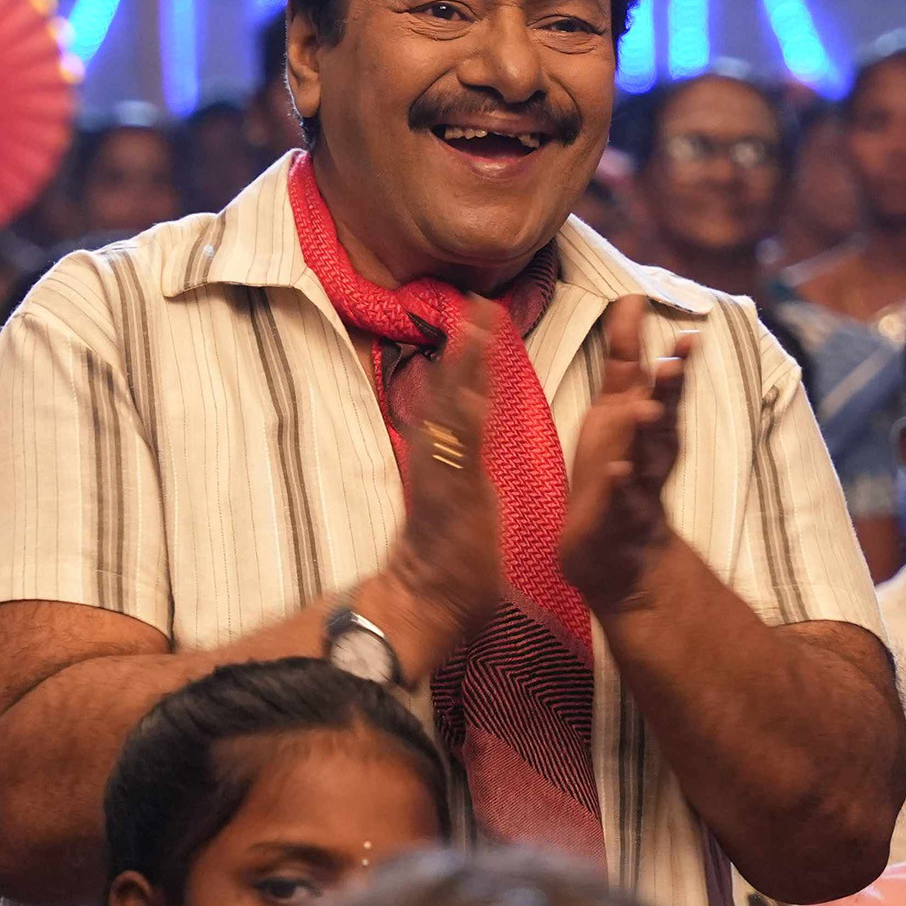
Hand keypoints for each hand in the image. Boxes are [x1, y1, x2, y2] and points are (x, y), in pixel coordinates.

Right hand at [365, 291, 507, 669]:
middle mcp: (437, 457)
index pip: (456, 398)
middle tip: (477, 301)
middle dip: (464, 345)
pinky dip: (467, 410)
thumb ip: (463, 471)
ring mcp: (441, 472)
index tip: (479, 320)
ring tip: (478, 322)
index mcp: (446, 459)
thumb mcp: (463, 504)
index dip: (468, 359)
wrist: (426, 604)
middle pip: (448, 389)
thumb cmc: (451, 564)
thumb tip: (465, 448)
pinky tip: (476, 381)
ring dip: (465, 362)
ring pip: (451, 405)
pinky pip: (460, 445)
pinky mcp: (451, 492)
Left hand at [558, 295, 693, 613]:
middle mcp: (649, 451)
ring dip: (647, 433)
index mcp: (649, 423)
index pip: (664, 387)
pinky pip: (619, 501)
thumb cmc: (617, 468)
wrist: (615, 552)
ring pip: (644, 455)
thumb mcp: (618, 406)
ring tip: (647, 411)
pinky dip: (620, 487)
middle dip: (670, 390)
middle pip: (663, 416)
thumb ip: (625, 355)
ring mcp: (636, 486)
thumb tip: (631, 297)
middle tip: (675, 362)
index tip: (689, 333)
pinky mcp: (616, 518)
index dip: (676, 362)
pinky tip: (618, 472)